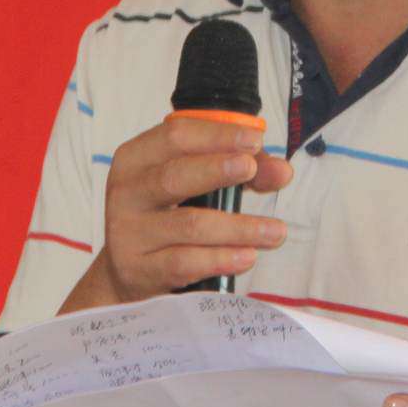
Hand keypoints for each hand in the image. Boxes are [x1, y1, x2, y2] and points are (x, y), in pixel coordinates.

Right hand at [58, 115, 292, 310]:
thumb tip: (282, 171)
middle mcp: (127, 192)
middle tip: (252, 168)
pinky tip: (247, 257)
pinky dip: (220, 259)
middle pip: (174, 176)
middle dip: (217, 170)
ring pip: (188, 225)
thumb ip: (239, 170)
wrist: (126, 270)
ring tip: (276, 231)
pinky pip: (184, 263)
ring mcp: (128, 233)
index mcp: (137, 158)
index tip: (254, 141)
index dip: (217, 136)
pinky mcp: (138, 269)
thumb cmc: (166, 214)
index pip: (175, 136)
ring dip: (238, 227)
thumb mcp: (193, 183)